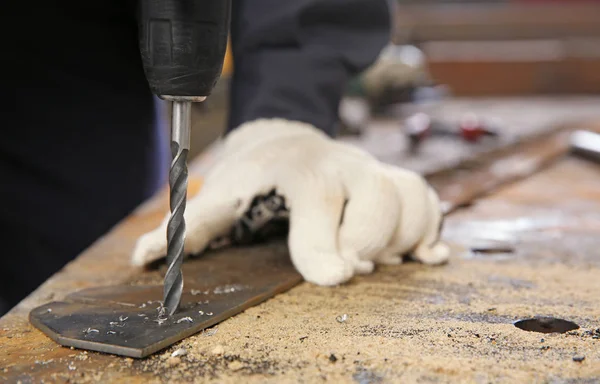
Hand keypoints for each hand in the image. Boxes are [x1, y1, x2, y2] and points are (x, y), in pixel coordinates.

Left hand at [131, 118, 449, 285]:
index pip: (320, 204)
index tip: (333, 277)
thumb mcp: (221, 195)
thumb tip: (144, 258)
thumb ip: (189, 227)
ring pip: (412, 204)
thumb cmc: (256, 178)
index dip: (326, 245)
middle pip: (380, 203)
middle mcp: (347, 167)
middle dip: (366, 244)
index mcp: (302, 171)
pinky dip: (428, 234)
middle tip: (345, 263)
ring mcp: (377, 174)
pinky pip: (429, 206)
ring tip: (369, 256)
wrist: (290, 142)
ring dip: (397, 242)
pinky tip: (415, 255)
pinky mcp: (398, 184)